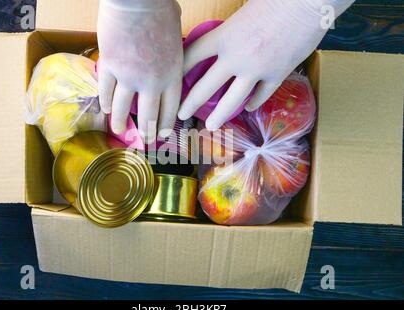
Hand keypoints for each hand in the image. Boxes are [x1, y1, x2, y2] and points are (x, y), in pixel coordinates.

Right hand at [97, 0, 182, 140]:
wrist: (136, 0)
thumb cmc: (161, 12)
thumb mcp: (177, 39)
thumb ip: (173, 58)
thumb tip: (168, 63)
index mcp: (172, 74)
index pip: (170, 108)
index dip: (164, 124)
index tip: (161, 134)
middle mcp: (152, 81)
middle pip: (148, 114)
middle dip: (145, 130)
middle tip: (143, 139)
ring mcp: (128, 76)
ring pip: (123, 108)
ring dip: (120, 122)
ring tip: (118, 130)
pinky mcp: (110, 67)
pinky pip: (106, 90)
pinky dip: (105, 101)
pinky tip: (105, 108)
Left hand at [178, 0, 353, 130]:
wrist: (308, 3)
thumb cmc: (276, 0)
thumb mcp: (243, 12)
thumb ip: (231, 32)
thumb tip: (224, 42)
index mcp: (224, 36)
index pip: (193, 55)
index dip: (179, 69)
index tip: (172, 81)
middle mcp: (236, 57)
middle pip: (206, 86)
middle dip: (190, 103)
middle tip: (181, 115)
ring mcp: (257, 70)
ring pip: (232, 100)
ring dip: (219, 116)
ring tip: (211, 126)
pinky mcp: (277, 75)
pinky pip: (261, 95)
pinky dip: (253, 103)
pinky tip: (248, 108)